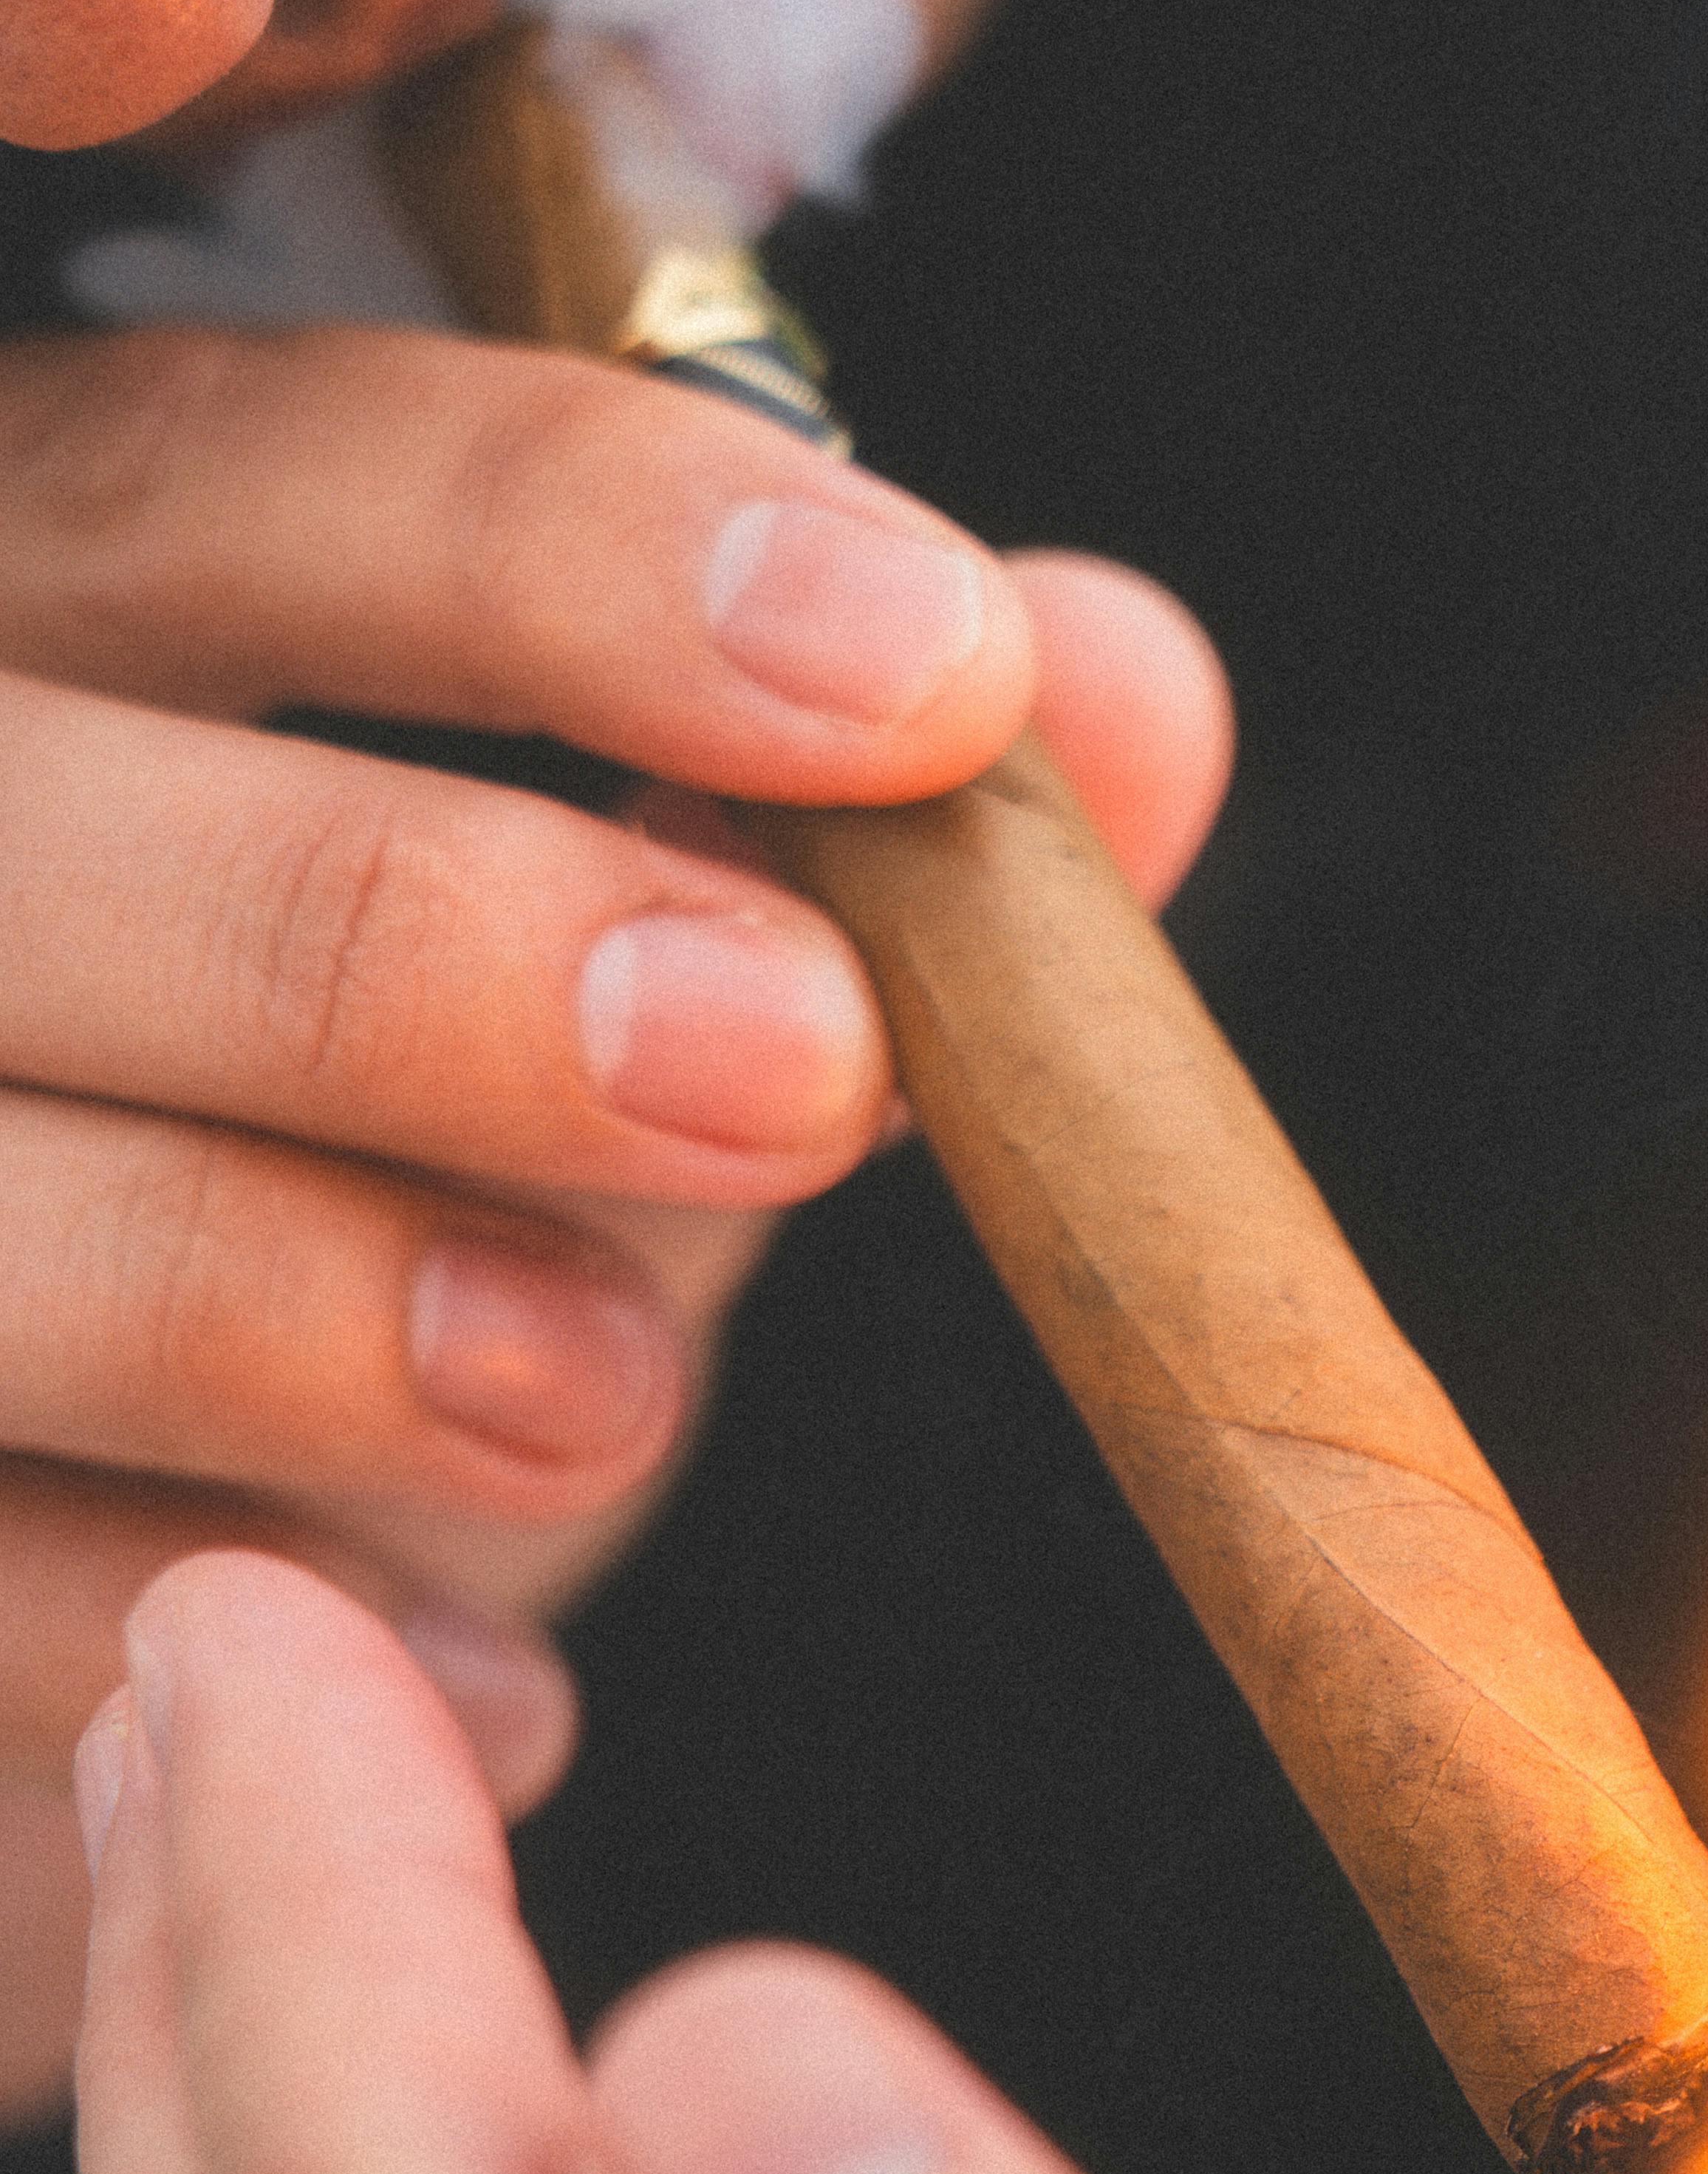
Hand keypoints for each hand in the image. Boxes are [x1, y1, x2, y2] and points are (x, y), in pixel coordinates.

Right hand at [0, 317, 1231, 2120]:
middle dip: (424, 942)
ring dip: (307, 1304)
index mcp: (69, 598)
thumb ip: (878, 837)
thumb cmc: (395, 1193)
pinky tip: (501, 1701)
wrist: (150, 1571)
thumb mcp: (658, 991)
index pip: (251, 472)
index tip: (935, 673)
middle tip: (796, 1071)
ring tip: (611, 1397)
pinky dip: (240, 1635)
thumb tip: (1134, 685)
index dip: (584, 548)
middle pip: (38, 818)